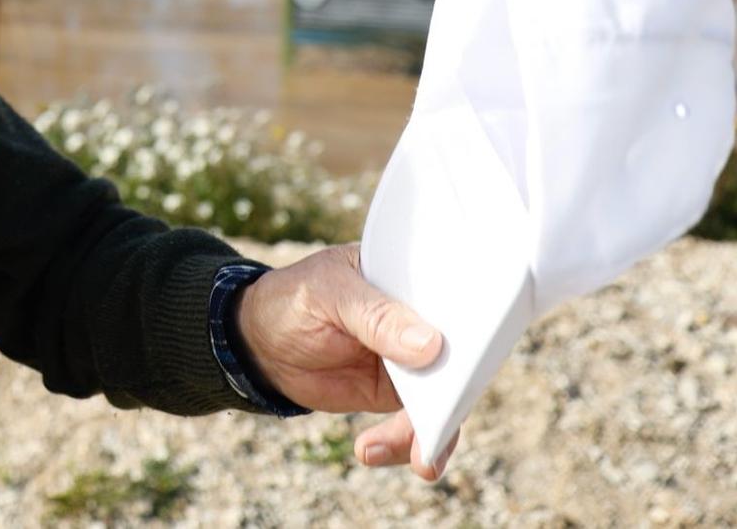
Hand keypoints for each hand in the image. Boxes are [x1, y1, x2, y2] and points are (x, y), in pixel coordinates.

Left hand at [235, 242, 460, 480]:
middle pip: (463, 356)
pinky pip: (419, 422)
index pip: (458, 298)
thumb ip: (376, 316)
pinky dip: (407, 443)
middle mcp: (422, 319)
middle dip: (460, 394)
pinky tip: (371, 449)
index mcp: (412, 277)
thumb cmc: (295, 299)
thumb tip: (431, 346)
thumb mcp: (329, 295)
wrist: (261, 342)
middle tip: (446, 423)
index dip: (476, 329)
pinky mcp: (398, 392)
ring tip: (419, 460)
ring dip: (437, 432)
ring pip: (446, 398)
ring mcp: (413, 359)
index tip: (471, 363)